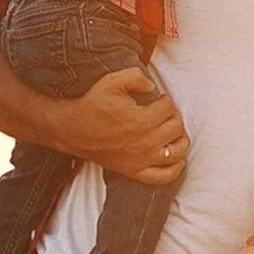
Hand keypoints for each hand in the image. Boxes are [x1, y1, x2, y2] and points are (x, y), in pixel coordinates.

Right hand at [57, 68, 187, 184]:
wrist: (73, 131)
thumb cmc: (92, 105)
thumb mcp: (112, 81)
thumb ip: (136, 77)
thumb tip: (153, 87)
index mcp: (143, 120)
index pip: (169, 108)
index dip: (165, 100)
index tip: (157, 100)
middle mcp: (146, 142)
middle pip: (177, 128)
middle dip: (173, 117)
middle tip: (163, 113)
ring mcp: (142, 160)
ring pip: (178, 152)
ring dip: (180, 140)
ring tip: (172, 132)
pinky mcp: (135, 171)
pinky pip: (164, 176)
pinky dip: (175, 168)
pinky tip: (176, 158)